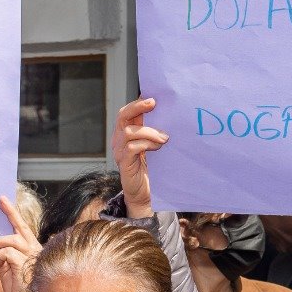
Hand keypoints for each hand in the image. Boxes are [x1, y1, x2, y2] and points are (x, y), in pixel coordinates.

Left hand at [0, 196, 41, 291]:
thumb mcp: (9, 272)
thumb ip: (4, 259)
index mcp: (32, 251)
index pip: (22, 229)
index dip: (13, 215)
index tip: (4, 201)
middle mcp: (35, 250)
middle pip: (20, 228)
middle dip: (10, 212)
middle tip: (0, 201)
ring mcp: (32, 256)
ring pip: (10, 239)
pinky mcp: (26, 263)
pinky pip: (7, 252)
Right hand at [110, 98, 167, 219]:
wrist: (147, 194)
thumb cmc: (153, 168)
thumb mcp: (155, 145)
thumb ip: (157, 131)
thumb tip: (171, 112)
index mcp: (127, 132)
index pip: (128, 111)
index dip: (139, 102)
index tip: (155, 97)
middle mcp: (120, 139)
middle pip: (123, 115)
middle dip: (138, 107)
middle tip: (153, 104)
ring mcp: (119, 151)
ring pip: (128, 132)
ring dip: (149, 131)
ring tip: (164, 138)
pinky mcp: (123, 163)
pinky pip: (132, 148)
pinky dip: (146, 144)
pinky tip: (158, 147)